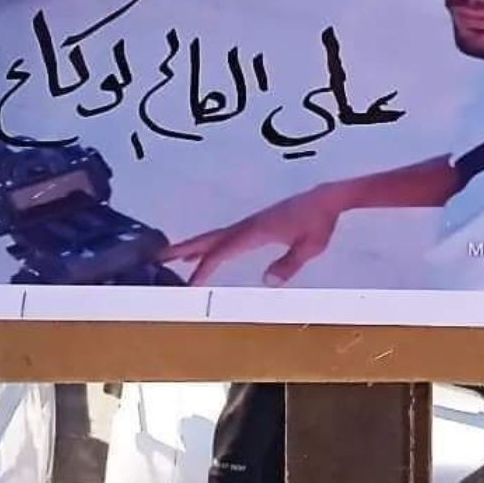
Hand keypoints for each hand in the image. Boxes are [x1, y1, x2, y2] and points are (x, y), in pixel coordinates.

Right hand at [161, 184, 348, 285]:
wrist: (326, 199)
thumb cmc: (319, 222)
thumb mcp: (310, 247)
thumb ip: (289, 263)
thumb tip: (267, 283)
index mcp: (255, 231)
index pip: (223, 251)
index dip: (205, 267)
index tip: (189, 283)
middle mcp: (247, 226)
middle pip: (209, 239)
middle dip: (184, 249)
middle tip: (157, 258)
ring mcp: (249, 224)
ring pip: (214, 237)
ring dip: (193, 247)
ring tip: (170, 258)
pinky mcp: (255, 224)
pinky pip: (225, 236)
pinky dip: (210, 244)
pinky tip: (207, 252)